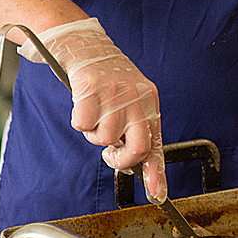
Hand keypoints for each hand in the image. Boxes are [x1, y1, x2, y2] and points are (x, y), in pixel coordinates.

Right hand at [20, 18, 166, 201]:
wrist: (85, 44)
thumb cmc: (106, 79)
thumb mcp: (129, 101)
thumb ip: (132, 130)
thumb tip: (132, 166)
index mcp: (149, 103)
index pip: (157, 144)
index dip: (157, 173)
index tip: (158, 194)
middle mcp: (137, 98)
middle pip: (137, 147)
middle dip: (120, 159)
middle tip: (110, 153)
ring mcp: (115, 93)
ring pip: (105, 138)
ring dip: (94, 134)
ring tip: (94, 113)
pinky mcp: (91, 88)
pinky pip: (83, 124)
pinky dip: (79, 120)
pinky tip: (82, 104)